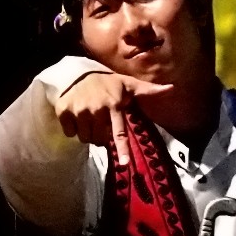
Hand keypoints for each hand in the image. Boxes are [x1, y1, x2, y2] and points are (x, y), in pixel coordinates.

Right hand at [51, 67, 173, 148]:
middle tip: (101, 124)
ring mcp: (78, 111)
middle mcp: (96, 110)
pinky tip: (76, 117)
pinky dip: (73, 129)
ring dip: (88, 134)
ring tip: (89, 121)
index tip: (124, 163)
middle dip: (101, 136)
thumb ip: (148, 90)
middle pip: (99, 139)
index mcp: (114, 105)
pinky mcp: (63, 112)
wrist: (76, 72)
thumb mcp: (127, 84)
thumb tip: (172, 88)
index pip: (118, 131)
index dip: (122, 148)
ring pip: (85, 138)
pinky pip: (70, 133)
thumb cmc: (107, 82)